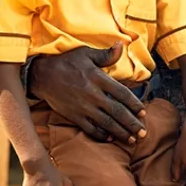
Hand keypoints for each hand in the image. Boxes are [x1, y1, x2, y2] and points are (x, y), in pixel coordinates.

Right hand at [29, 43, 147, 143]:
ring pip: (106, 122)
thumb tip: (122, 45)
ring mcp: (83, 107)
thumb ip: (106, 54)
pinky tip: (110, 138)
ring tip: (131, 140)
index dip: (135, 104)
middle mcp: (92, 94)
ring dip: (120, 132)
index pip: (122, 93)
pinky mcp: (73, 115)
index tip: (144, 113)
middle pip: (117, 111)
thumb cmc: (66, 62)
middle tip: (143, 134)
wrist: (42, 75)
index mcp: (98, 78)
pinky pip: (89, 128)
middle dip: (132, 123)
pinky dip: (101, 134)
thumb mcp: (86, 53)